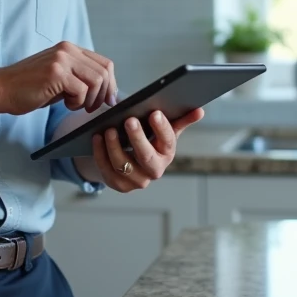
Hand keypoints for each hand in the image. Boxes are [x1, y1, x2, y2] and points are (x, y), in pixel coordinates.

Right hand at [0, 41, 116, 115]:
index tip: (109, 100)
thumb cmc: (28, 87)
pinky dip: (77, 103)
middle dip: (103, 94)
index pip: (104, 63)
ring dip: (89, 99)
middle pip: (104, 72)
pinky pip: (81, 90)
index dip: (111, 84)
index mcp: (69, 49)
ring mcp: (61, 60)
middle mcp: (67, 50)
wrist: (1, 89)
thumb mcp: (58, 77)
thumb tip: (105, 90)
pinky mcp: (56, 73)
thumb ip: (78, 76)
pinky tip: (64, 104)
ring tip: (74, 105)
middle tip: (92, 108)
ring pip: (96, 81)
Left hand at [82, 108, 203, 191]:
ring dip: (114, 147)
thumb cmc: (148, 140)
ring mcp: (137, 180)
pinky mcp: (120, 185)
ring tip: (108, 129)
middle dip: (138, 139)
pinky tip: (97, 137)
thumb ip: (180, 120)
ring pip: (124, 165)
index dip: (162, 128)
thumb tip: (199, 111)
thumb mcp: (162, 131)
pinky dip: (101, 153)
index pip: (168, 141)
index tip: (155, 113)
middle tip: (129, 120)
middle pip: (146, 157)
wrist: (130, 161)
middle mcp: (155, 170)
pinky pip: (107, 170)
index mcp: (167, 153)